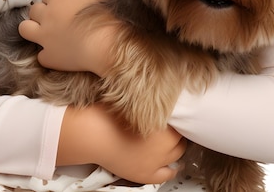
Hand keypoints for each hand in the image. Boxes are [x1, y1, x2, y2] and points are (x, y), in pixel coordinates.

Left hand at [18, 0, 114, 75]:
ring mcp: (45, 38)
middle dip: (41, 12)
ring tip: (44, 32)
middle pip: (33, 10)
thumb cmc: (104, 15)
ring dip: (32, 29)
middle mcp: (46, 17)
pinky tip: (57, 54)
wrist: (105, 46)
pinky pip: (40, 56)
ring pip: (25, 29)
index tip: (64, 1)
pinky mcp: (48, 58)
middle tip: (55, 17)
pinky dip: (47, 54)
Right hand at [58, 104, 186, 183]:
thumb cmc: (110, 115)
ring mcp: (155, 162)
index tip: (172, 114)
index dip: (176, 118)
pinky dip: (171, 169)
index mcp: (162, 124)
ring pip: (176, 155)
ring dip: (176, 148)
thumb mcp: (134, 101)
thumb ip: (150, 104)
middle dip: (177, 133)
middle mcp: (163, 145)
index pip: (179, 122)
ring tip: (173, 143)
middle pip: (180, 139)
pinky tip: (173, 165)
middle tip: (171, 127)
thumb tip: (159, 99)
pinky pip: (166, 174)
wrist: (93, 135)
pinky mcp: (146, 174)